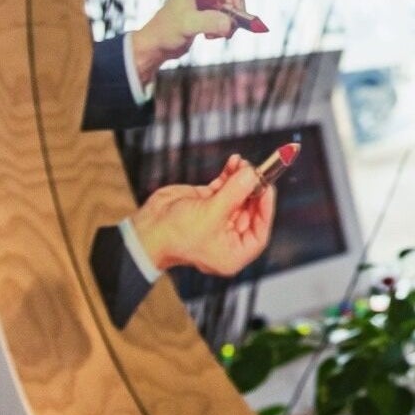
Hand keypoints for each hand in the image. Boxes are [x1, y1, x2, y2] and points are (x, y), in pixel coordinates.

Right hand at [130, 154, 275, 276]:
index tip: (268, 188)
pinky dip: (230, 175)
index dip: (266, 209)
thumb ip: (235, 193)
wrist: (146, 229)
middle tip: (256, 170)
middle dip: (253, 188)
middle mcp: (228, 237)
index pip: (259, 230)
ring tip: (242, 163)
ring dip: (242, 178)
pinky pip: (225, 188)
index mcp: (233, 253)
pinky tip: (234, 162)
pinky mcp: (208, 204)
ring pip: (239, 196)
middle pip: (251, 210)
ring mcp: (218, 219)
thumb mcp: (211, 214)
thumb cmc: (176, 234)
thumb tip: (253, 175)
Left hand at [132, 0, 250, 83]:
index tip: (238, 8)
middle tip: (233, 26)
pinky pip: (226, 14)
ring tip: (217, 35)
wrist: (157, 44)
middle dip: (234, 8)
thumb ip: (209, 23)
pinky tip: (210, 36)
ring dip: (229, 20)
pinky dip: (224, 26)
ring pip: (231, 3)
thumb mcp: (188, 25)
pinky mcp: (208, 10)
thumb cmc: (166, 31)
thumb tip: (230, 25)